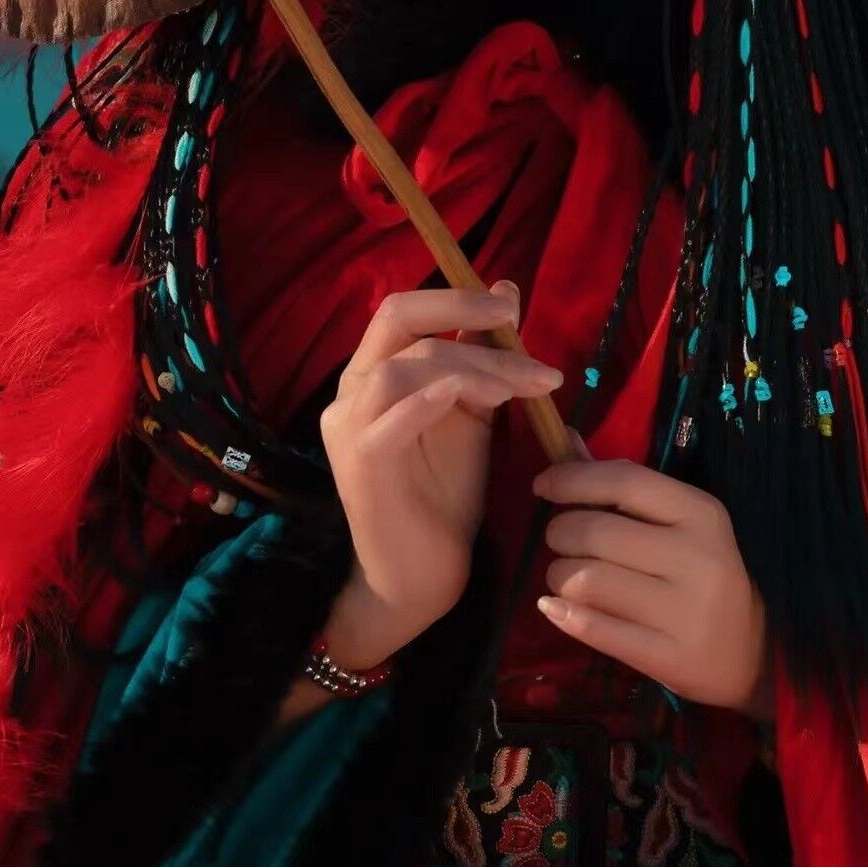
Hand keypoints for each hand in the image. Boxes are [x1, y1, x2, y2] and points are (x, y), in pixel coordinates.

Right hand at [319, 280, 561, 666]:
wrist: (421, 576)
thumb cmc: (444, 495)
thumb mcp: (472, 414)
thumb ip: (482, 356)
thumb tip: (506, 290)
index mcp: (374, 374)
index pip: (404, 310)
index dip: (457, 298)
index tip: (511, 306)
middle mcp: (351, 391)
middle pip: (395, 318)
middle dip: (460, 312)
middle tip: (516, 326)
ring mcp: (349, 428)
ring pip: (402, 367)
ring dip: (469, 367)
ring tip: (518, 388)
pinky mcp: (361, 466)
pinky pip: (386, 422)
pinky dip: (427, 400)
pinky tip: (464, 396)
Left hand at [530, 455, 773, 720]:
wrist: (755, 652)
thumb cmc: (705, 575)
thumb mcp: (678, 523)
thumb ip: (621, 485)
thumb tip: (565, 442)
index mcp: (701, 513)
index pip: (624, 481)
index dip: (572, 479)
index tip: (543, 485)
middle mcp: (696, 558)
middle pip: (596, 532)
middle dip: (559, 533)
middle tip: (559, 542)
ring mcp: (685, 611)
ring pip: (587, 581)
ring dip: (558, 575)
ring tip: (564, 577)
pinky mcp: (670, 658)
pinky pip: (596, 629)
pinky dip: (563, 614)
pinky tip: (555, 607)